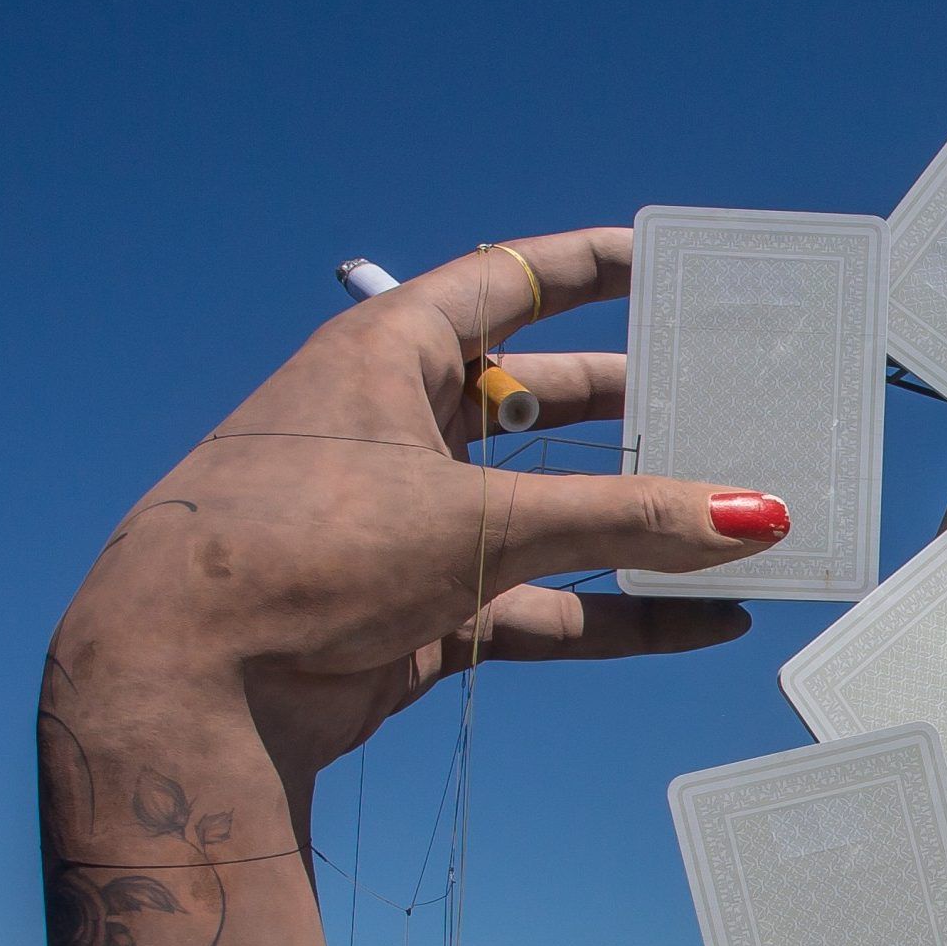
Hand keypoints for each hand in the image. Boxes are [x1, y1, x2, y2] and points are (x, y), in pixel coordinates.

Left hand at [71, 230, 767, 796]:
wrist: (190, 686)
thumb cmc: (304, 550)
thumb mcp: (478, 521)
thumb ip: (624, 520)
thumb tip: (756, 515)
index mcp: (389, 357)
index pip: (506, 282)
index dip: (586, 266)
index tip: (666, 259)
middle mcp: (399, 429)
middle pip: (537, 398)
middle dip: (628, 403)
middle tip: (717, 392)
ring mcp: (410, 523)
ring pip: (548, 509)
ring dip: (634, 519)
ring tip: (731, 514)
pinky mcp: (422, 609)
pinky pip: (545, 603)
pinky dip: (619, 613)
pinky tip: (702, 622)